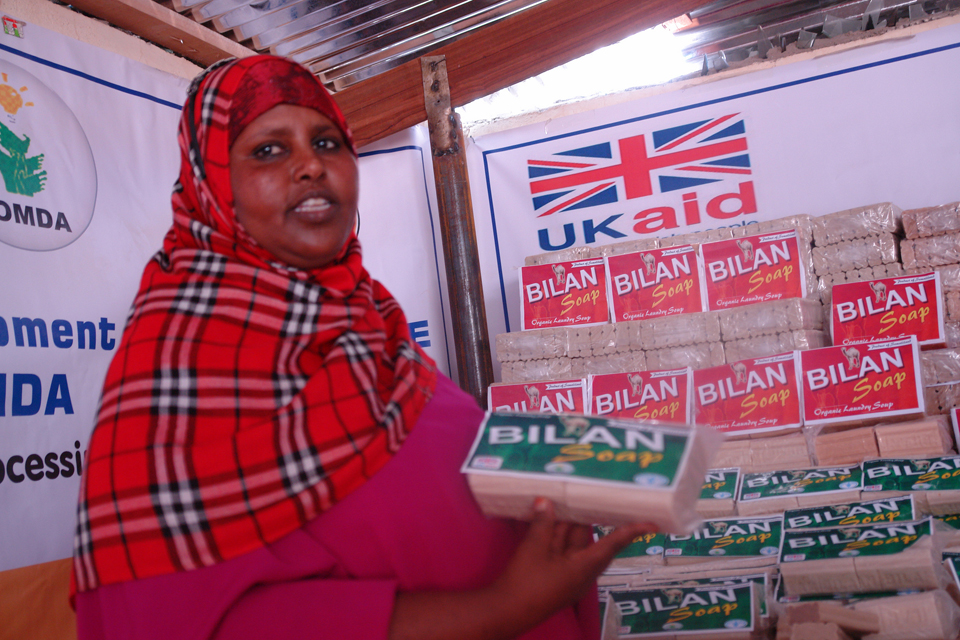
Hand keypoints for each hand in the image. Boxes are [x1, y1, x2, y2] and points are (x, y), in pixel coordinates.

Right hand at [489, 498, 656, 632]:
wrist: (505, 611)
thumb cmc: (525, 582)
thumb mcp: (533, 548)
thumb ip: (542, 524)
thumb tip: (546, 501)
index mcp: (583, 568)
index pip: (613, 545)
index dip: (631, 532)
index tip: (651, 524)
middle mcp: (580, 573)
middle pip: (590, 540)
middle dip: (589, 518)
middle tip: (598, 496)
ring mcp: (566, 576)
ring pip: (573, 545)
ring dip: (568, 525)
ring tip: (570, 498)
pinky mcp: (553, 577)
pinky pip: (561, 552)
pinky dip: (557, 535)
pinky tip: (550, 519)